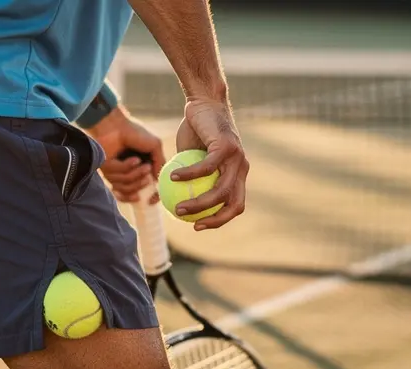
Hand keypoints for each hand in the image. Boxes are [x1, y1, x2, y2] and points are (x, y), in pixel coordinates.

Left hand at [87, 108, 164, 203]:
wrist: (116, 124)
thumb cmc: (135, 132)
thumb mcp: (155, 146)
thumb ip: (160, 164)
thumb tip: (159, 181)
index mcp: (141, 170)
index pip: (145, 192)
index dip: (148, 198)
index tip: (151, 200)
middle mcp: (128, 174)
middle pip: (134, 193)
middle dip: (141, 182)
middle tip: (146, 168)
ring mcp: (116, 173)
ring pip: (126, 187)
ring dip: (135, 175)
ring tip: (138, 161)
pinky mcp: (106, 170)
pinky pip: (117, 178)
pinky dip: (126, 168)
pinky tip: (131, 159)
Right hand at [171, 97, 247, 230]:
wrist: (204, 102)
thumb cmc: (195, 130)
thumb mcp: (189, 159)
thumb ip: (186, 180)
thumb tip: (168, 202)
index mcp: (237, 174)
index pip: (234, 205)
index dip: (219, 220)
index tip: (197, 225)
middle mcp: (242, 168)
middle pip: (234, 204)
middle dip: (215, 220)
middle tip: (192, 224)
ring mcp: (237, 158)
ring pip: (220, 190)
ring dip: (198, 203)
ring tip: (178, 207)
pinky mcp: (227, 146)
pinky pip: (206, 168)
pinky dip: (189, 175)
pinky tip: (173, 177)